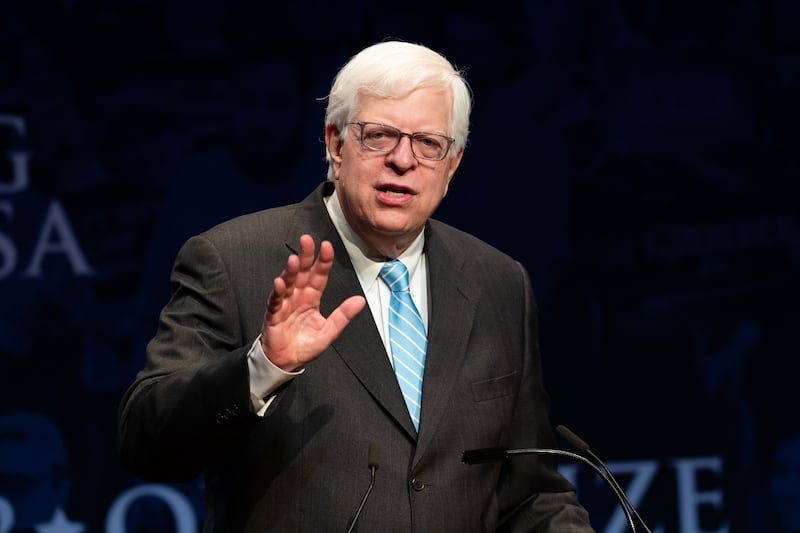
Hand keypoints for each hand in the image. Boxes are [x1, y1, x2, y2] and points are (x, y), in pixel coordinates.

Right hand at [260, 234, 365, 370]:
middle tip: (307, 240)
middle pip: (301, 273)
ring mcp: (285, 304)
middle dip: (304, 256)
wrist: (287, 362)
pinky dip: (278, 292)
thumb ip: (343, 315)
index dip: (323, 261)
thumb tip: (360, 300)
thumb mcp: (329, 331)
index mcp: (312, 298)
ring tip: (293, 260)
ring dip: (290, 271)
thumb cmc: (305, 345)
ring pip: (288, 283)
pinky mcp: (273, 315)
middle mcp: (298, 297)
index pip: (319, 276)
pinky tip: (280, 284)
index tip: (327, 246)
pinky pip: (276, 302)